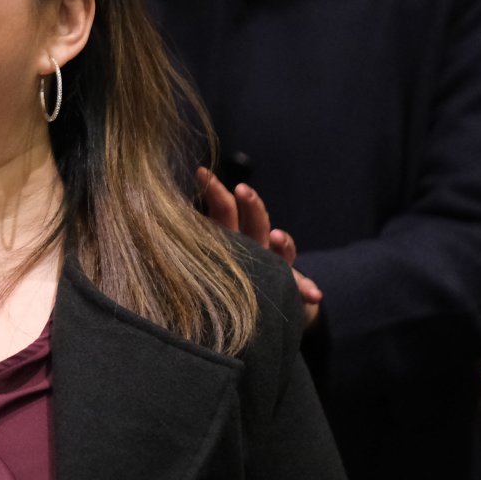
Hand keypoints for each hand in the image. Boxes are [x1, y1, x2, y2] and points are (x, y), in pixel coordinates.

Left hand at [198, 168, 321, 325]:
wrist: (264, 306)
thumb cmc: (230, 277)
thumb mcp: (213, 256)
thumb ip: (195, 240)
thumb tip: (167, 206)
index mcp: (233, 237)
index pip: (224, 208)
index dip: (214, 190)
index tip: (202, 173)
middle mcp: (256, 247)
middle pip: (255, 221)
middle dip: (251, 205)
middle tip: (241, 189)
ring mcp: (275, 267)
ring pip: (279, 250)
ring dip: (282, 243)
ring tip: (277, 237)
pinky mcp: (291, 287)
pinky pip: (298, 288)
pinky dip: (306, 290)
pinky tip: (313, 294)